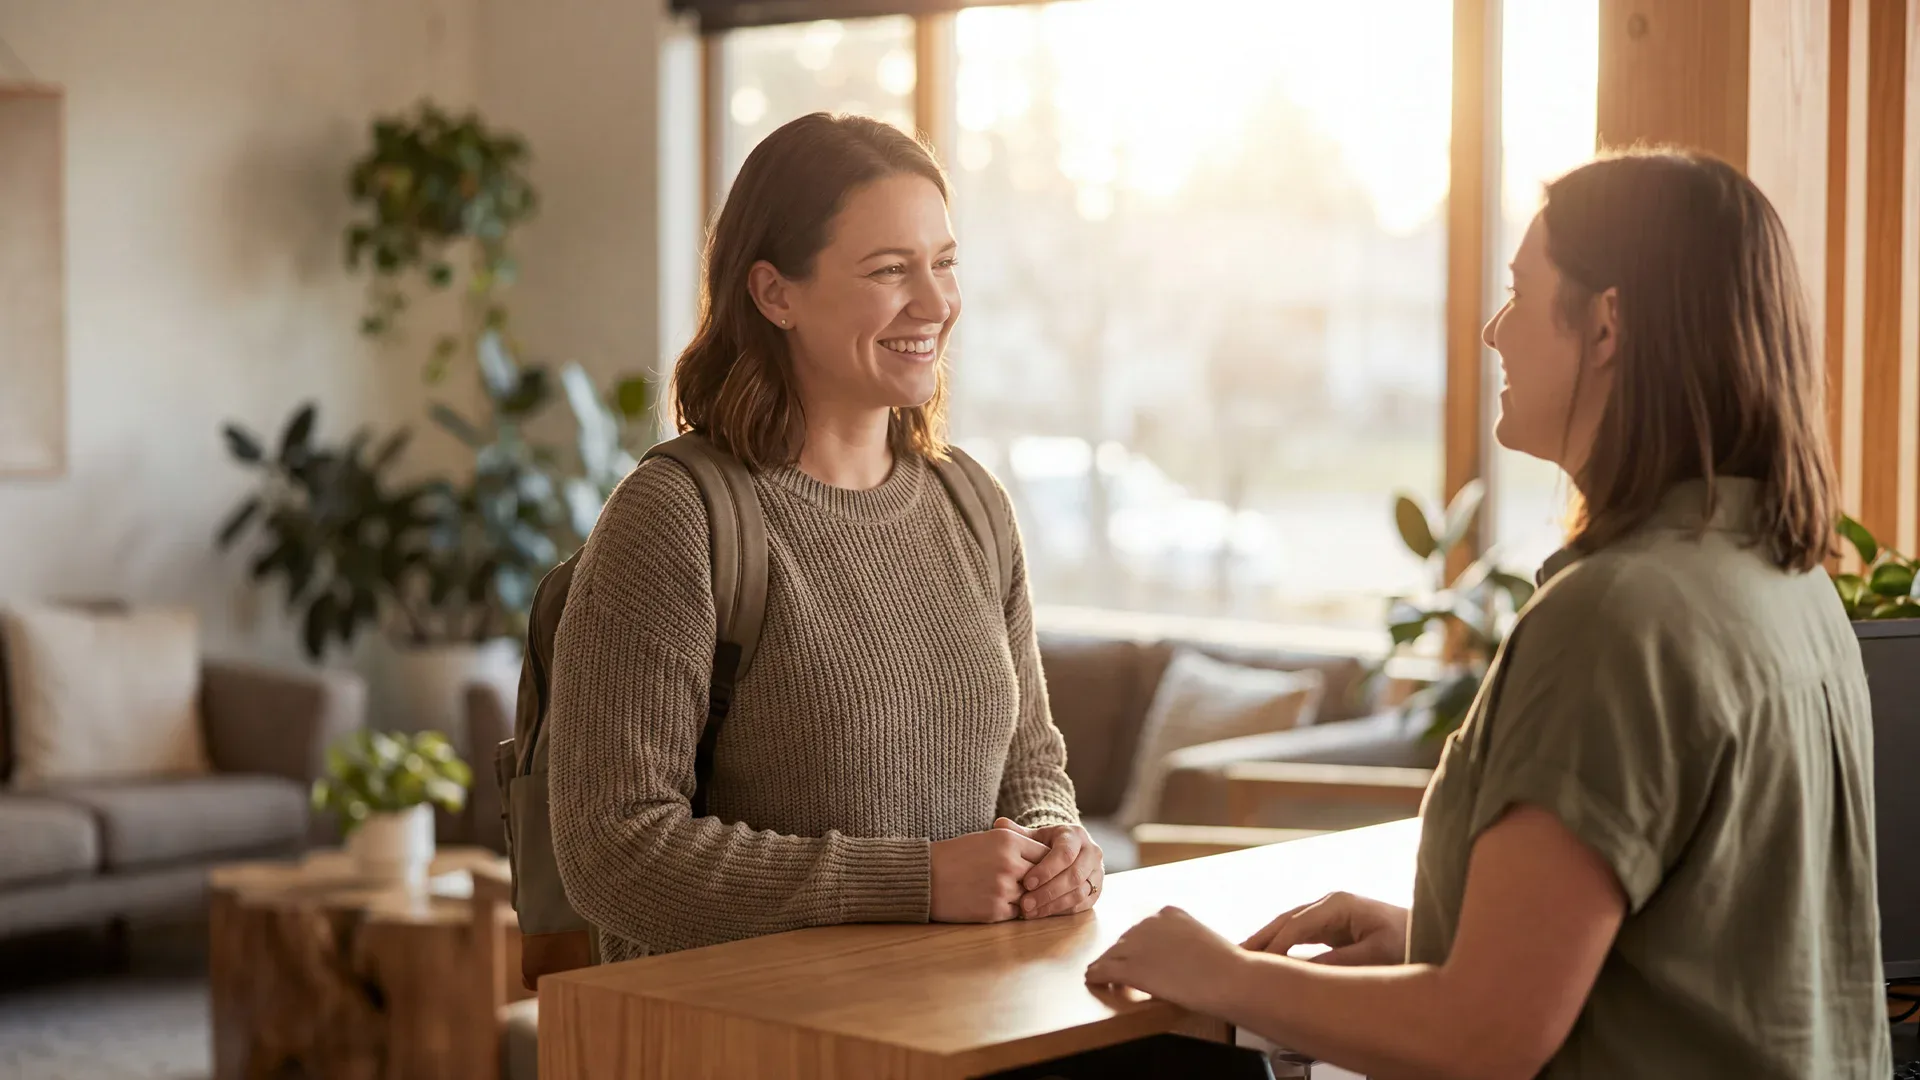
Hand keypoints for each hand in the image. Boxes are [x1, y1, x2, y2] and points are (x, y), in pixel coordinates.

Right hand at [930, 829, 1049, 922]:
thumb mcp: (988, 839)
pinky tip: (992, 901)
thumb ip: (1018, 844)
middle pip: (1041, 877)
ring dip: (1022, 897)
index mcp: (1008, 841)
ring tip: (1002, 892)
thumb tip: (1048, 856)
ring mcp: (1003, 888)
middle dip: (1036, 882)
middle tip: (1027, 884)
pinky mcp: (995, 910)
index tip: (1038, 868)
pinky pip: (1016, 913)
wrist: (926, 877)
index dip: (1044, 863)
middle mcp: (1009, 863)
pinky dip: (1009, 909)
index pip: (1045, 854)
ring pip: (1030, 897)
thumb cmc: (957, 856)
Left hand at [994, 818, 1103, 918]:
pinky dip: (1061, 911)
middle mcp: (1092, 852)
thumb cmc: (1045, 845)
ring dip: (1053, 904)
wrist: (1067, 852)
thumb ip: (1018, 832)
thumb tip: (999, 823)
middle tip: (1025, 903)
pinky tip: (1042, 913)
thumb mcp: (1033, 836)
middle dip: (1048, 891)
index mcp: (1076, 835)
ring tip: (1030, 911)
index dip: (1047, 870)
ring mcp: (1097, 873)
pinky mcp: (1096, 891)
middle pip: (1074, 875)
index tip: (1026, 882)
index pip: (1065, 853)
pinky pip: (1082, 905)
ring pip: (1079, 892)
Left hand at [1084, 906, 1242, 1011]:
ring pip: (1111, 955)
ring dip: (1107, 966)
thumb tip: (1173, 959)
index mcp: (1168, 913)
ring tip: (1102, 978)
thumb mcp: (1201, 942)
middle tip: (1117, 974)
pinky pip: (1104, 969)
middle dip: (1122, 957)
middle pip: (1124, 941)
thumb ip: (1182, 943)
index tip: (1135, 957)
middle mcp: (1149, 922)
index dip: (1136, 946)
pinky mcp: (1131, 967)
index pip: (1141, 929)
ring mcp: (1138, 943)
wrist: (1230, 978)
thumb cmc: (1226, 967)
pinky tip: (1092, 980)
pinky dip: (1096, 975)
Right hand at [1242, 891, 1408, 965]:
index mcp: (1338, 904)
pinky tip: (1268, 958)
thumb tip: (1300, 972)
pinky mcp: (1332, 927)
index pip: (1295, 926)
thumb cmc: (1411, 941)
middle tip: (1233, 958)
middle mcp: (1329, 904)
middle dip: (1260, 940)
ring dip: (1267, 942)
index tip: (1255, 966)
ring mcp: (1329, 914)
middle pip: (1285, 921)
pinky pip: (1299, 936)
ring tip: (1241, 958)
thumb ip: (1337, 962)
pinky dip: (1282, 947)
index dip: (1273, 946)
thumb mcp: (1375, 955)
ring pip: (1288, 927)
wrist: (1433, 934)